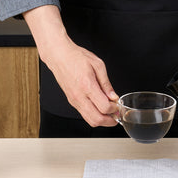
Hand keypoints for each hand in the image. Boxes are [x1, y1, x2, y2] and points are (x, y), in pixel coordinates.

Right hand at [23, 5, 118, 126]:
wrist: (59, 56)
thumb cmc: (77, 57)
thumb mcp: (98, 65)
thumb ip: (106, 83)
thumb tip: (113, 96)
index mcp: (87, 85)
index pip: (104, 107)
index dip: (115, 109)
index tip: (118, 105)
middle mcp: (79, 96)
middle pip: (96, 119)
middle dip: (110, 121)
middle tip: (116, 115)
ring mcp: (74, 100)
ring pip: (89, 120)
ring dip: (102, 120)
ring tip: (110, 114)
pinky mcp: (71, 101)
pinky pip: (84, 114)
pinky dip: (94, 115)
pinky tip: (99, 108)